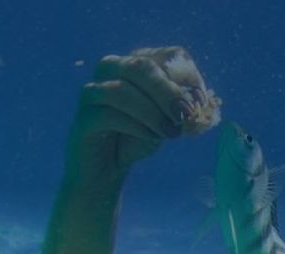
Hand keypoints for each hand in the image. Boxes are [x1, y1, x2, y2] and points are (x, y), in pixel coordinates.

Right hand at [65, 47, 220, 185]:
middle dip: (168, 91)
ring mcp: (93, 92)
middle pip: (141, 66)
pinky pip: (108, 115)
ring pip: (121, 90)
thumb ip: (182, 109)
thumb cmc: (139, 137)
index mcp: (137, 63)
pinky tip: (152, 137)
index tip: (200, 103)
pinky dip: (136, 126)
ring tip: (170, 133)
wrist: (106, 167)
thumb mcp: (167, 120)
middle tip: (186, 114)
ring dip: (152, 112)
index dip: (188, 77)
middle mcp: (111, 69)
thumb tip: (198, 101)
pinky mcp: (83, 118)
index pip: (168, 56)